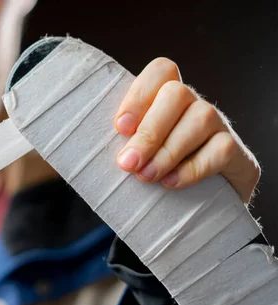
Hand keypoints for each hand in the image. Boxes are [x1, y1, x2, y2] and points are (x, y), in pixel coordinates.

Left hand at [115, 58, 259, 203]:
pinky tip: (170, 183)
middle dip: (148, 131)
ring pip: (201, 117)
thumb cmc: (155, 180)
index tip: (120, 128)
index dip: (139, 93)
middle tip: (128, 163)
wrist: (201, 213)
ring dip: (167, 150)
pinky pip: (221, 149)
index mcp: (168, 102)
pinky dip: (192, 167)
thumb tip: (86, 152)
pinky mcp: (239, 156)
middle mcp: (196, 107)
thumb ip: (120, 146)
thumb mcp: (136, 158)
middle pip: (177, 93)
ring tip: (145, 176)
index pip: (162, 71)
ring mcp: (221, 128)